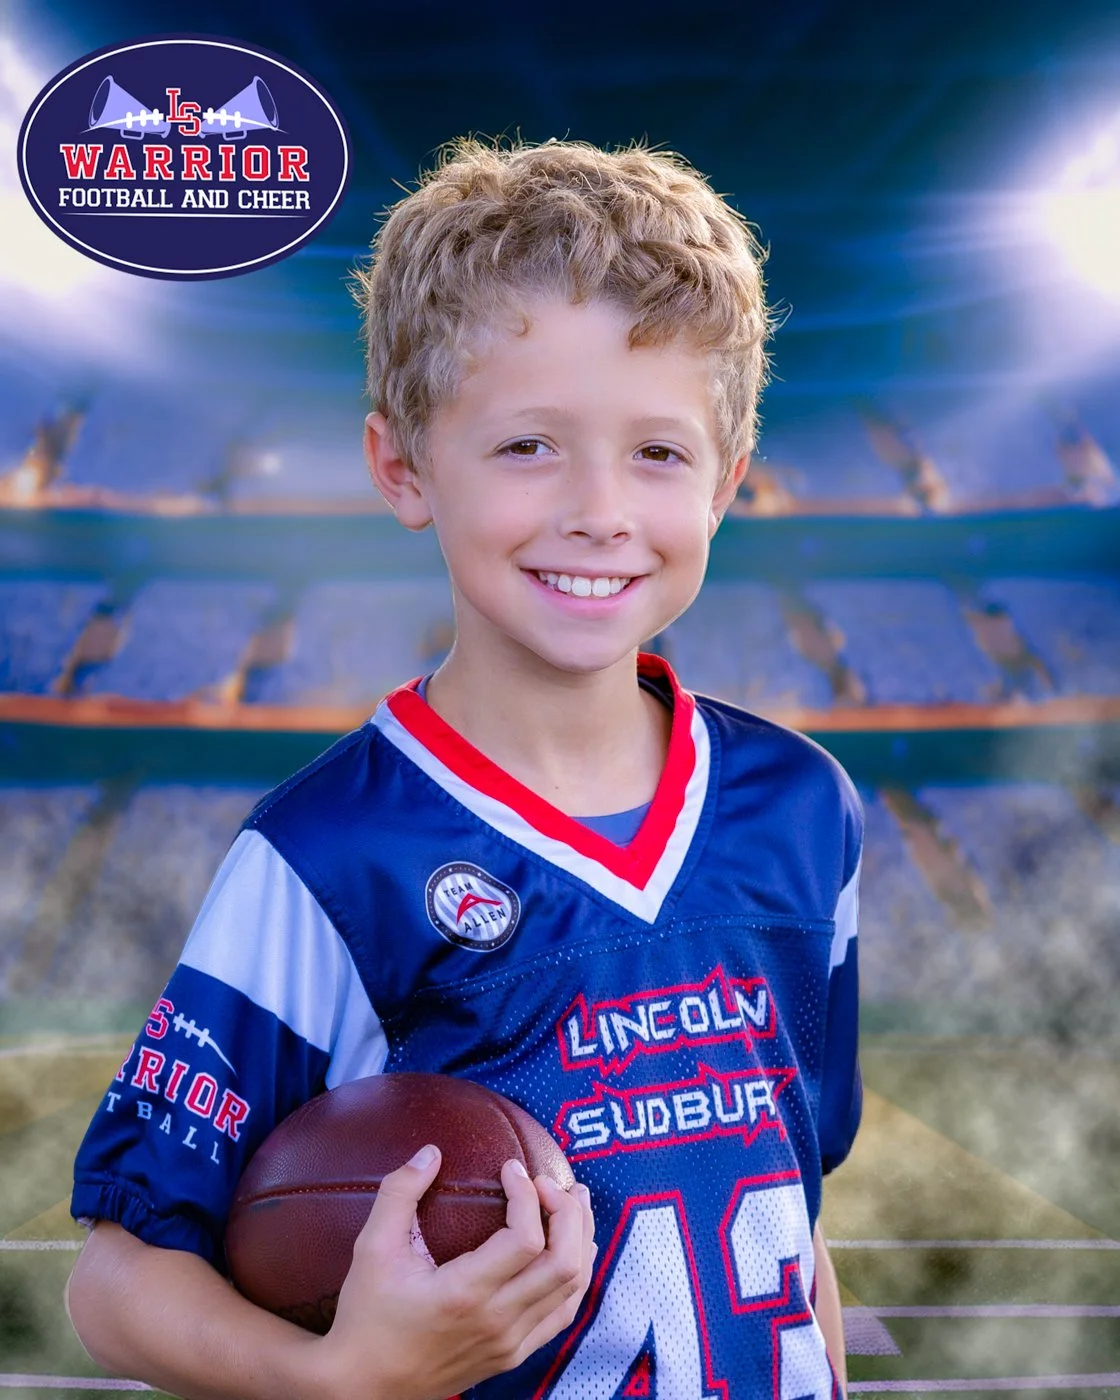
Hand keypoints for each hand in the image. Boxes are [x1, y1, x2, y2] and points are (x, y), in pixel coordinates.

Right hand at [315, 1145, 594, 1399]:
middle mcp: (496, 1322)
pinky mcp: (512, 1355)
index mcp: (465, 1294)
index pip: (525, 1240)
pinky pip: (561, 1313)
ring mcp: (509, 1343)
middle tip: (552, 1182)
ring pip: (572, 1289)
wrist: (365, 1385)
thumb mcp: (372, 1248)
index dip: (527, 1195)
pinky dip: (574, 1275)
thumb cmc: (367, 1314)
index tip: (511, 1168)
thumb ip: (399, 1192)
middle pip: (564, 1263)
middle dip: (569, 1213)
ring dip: (580, 1240)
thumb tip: (431, 1151)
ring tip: (573, 1202)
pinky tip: (568, 1248)